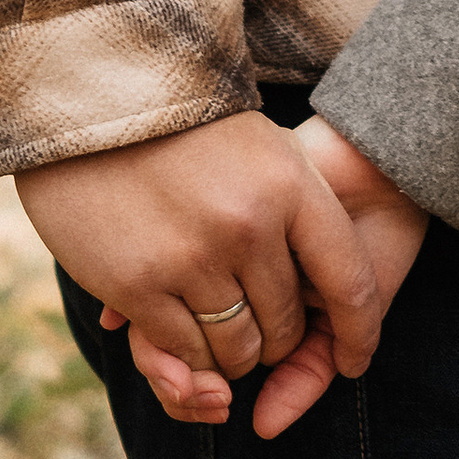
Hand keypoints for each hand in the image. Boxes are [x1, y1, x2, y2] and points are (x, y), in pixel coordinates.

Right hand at [16, 106, 383, 421]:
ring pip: (237, 348)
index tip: (356, 359)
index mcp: (291, 185)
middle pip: (287, 325)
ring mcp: (192, 257)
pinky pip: (185, 350)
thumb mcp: (265, 147)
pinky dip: (190, 358)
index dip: (360, 331)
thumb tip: (333, 275)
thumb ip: (302, 205)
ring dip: (235, 356)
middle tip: (265, 334)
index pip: (351, 281)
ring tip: (227, 338)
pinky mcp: (138, 283)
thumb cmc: (192, 127)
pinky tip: (185, 334)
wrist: (99, 98)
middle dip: (280, 342)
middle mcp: (248, 225)